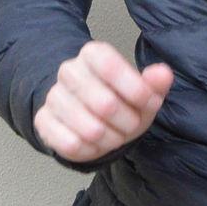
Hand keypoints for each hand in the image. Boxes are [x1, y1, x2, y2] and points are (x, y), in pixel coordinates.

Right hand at [35, 40, 173, 162]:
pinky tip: (94, 143)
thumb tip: (163, 74)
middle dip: (128, 123)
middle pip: (106, 104)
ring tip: (114, 134)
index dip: (136, 90)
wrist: (92, 119)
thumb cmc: (122, 103)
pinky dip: (92, 151)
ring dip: (112, 140)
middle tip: (131, 125)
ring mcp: (53, 96)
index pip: (111, 66)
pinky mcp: (43, 120)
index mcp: (93, 54)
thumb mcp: (144, 94)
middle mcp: (69, 71)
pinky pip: (72, 144)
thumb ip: (155, 83)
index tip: (150, 103)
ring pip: (91, 129)